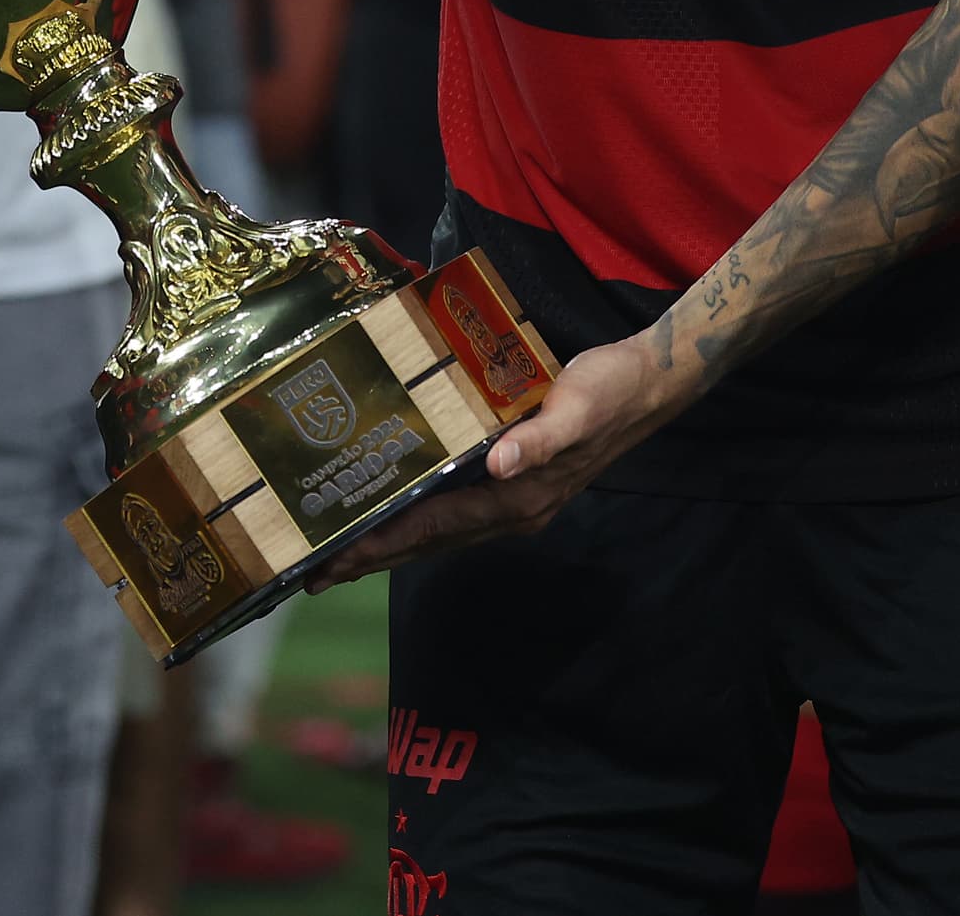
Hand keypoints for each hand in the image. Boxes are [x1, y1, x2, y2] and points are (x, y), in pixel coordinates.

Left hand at [313, 331, 685, 579]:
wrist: (644, 386)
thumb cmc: (606, 392)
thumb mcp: (575, 410)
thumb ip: (538, 441)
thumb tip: (499, 466)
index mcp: (519, 499)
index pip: (438, 526)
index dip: (388, 543)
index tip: (342, 558)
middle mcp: (512, 510)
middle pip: (430, 541)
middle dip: (374, 558)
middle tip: (315, 574)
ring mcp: (513, 501)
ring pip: (439, 533)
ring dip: (390, 546)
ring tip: (339, 556)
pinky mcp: (512, 483)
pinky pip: (453, 512)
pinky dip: (416, 520)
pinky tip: (391, 515)